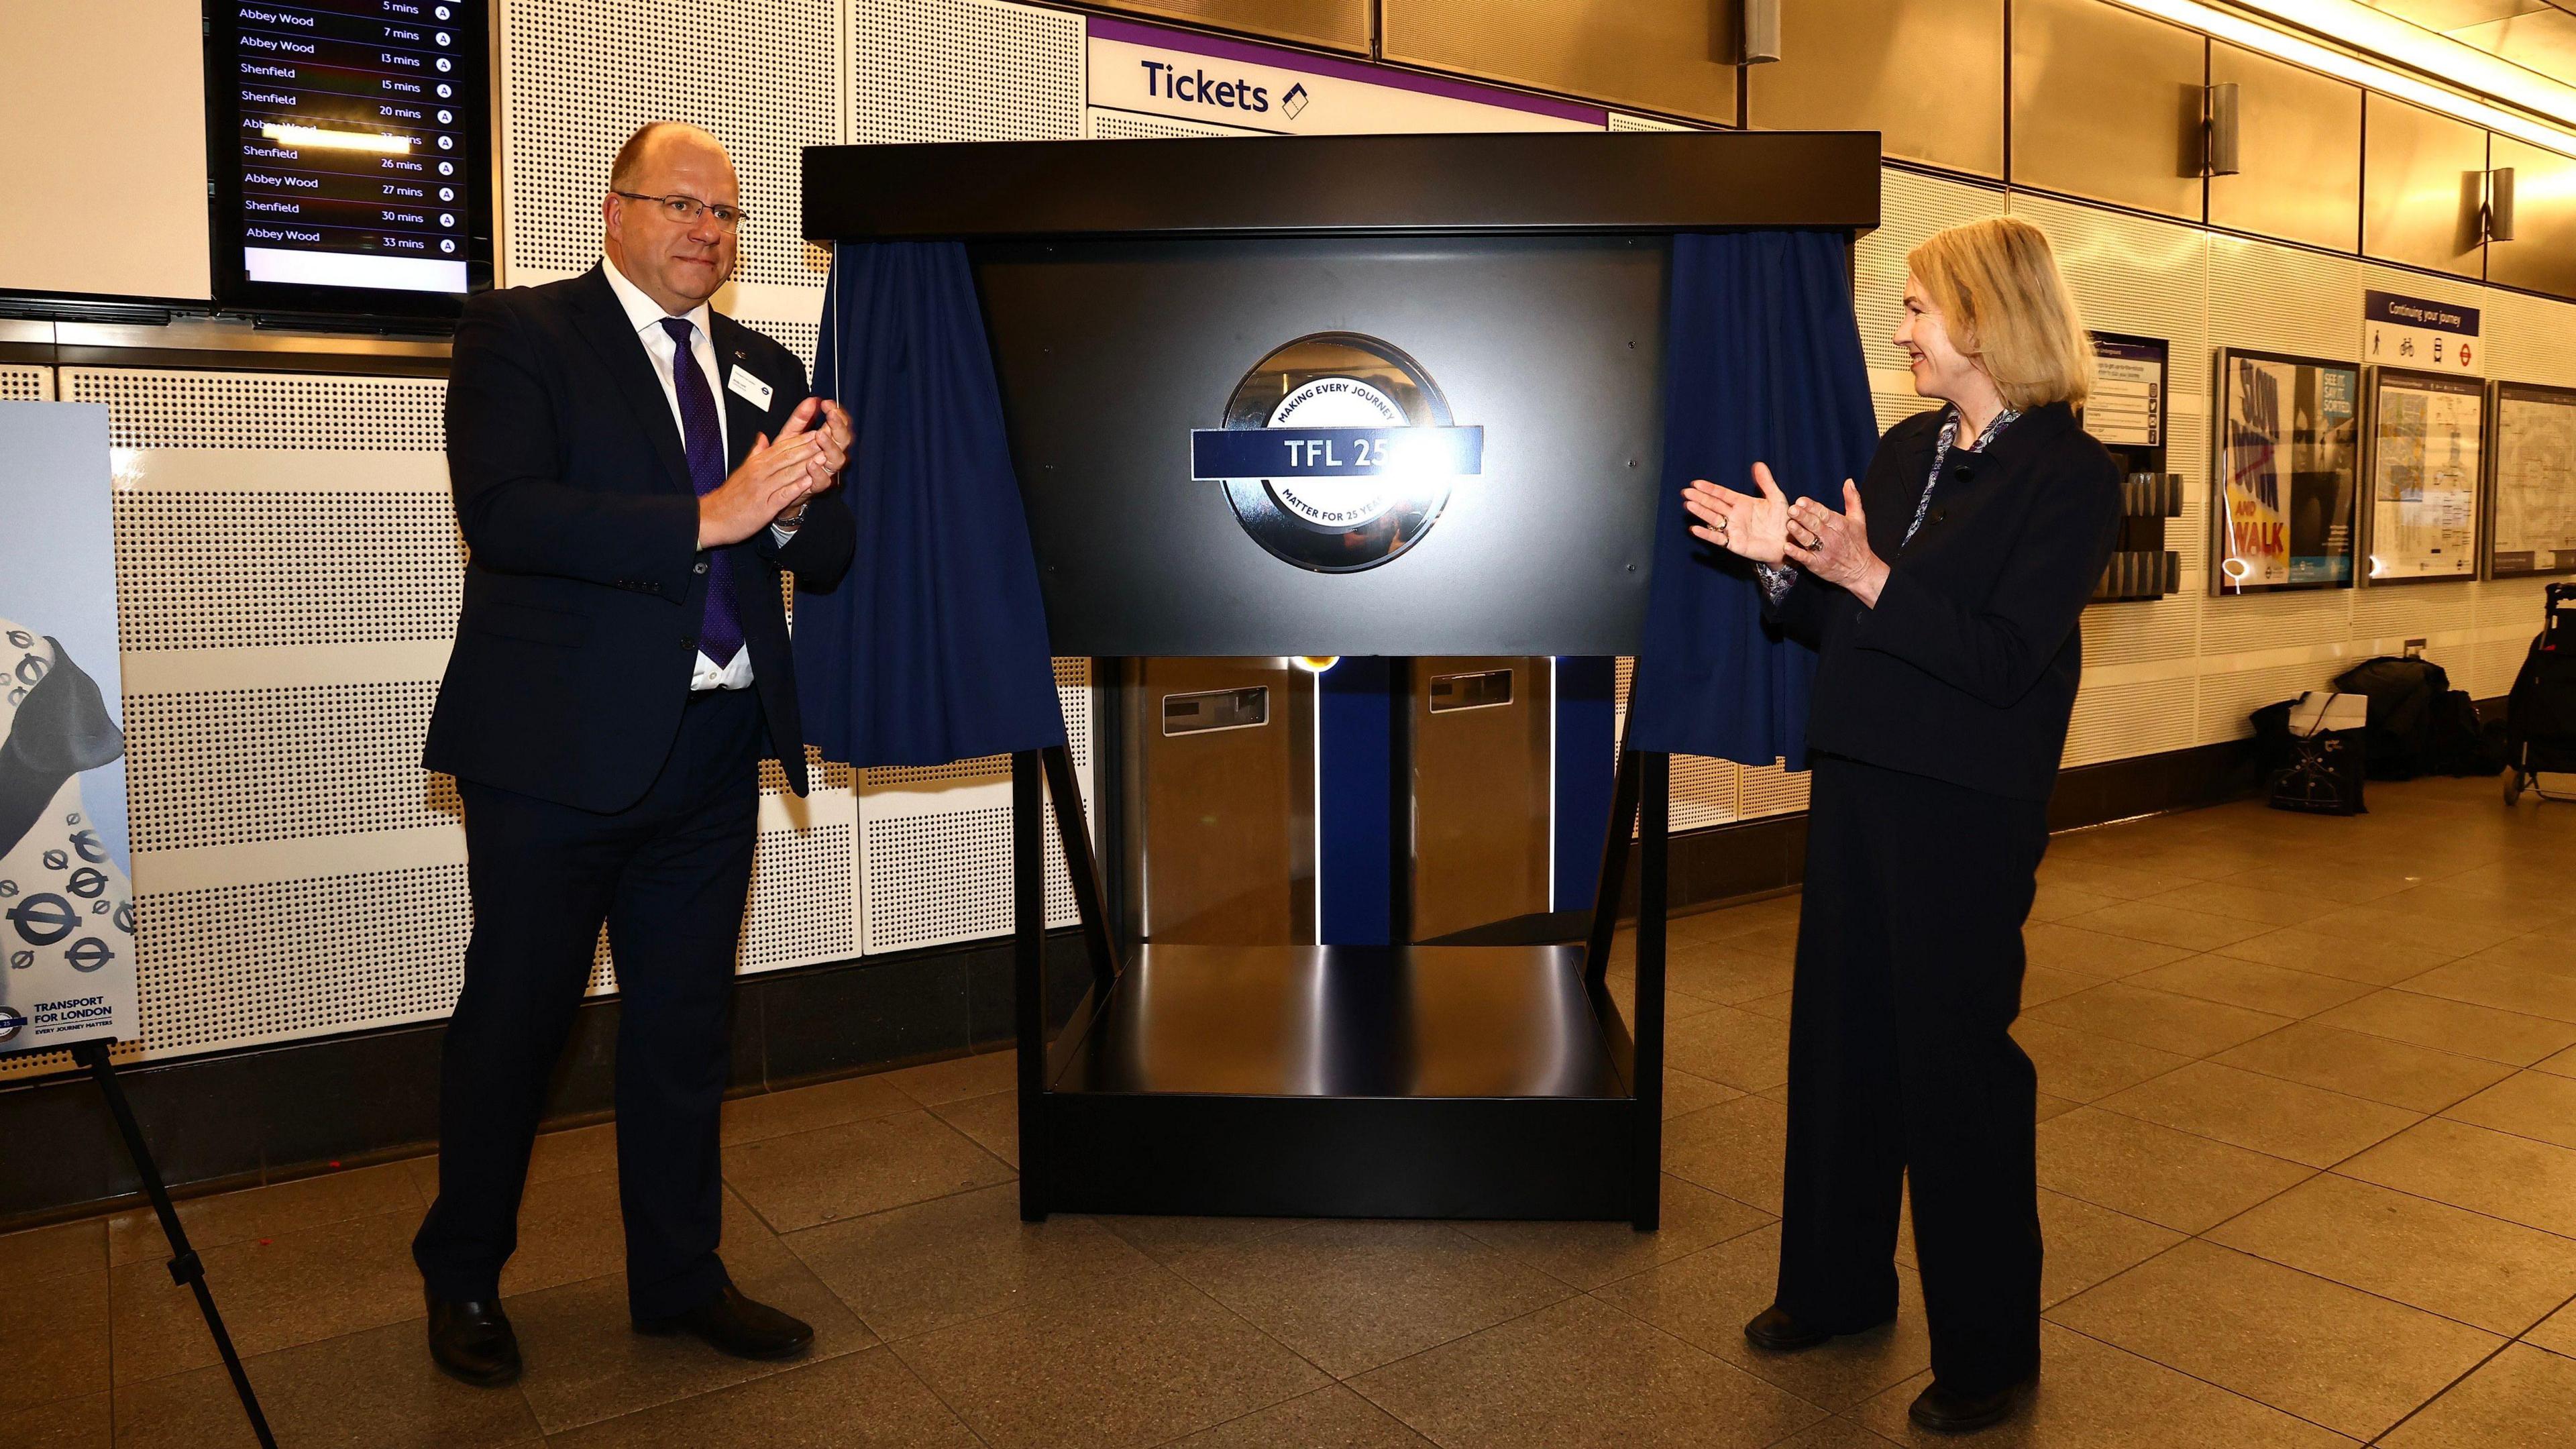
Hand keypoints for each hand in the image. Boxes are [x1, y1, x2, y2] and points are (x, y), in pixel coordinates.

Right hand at [696, 398, 843, 545]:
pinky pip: (781, 495)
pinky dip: (795, 488)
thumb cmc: (731, 496)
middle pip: (788, 455)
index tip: (819, 426)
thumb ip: (757, 452)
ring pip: (787, 472)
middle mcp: (760, 471)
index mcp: (757, 462)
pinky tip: (809, 482)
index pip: (783, 445)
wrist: (711, 517)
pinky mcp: (763, 507)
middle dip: (810, 445)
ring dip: (807, 463)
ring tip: (825, 455)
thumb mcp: (744, 470)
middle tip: (829, 435)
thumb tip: (764, 436)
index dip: (802, 435)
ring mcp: (762, 488)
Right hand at [1682, 462, 1793, 562]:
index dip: (1710, 489)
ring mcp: (1733, 529)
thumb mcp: (1776, 498)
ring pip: (1713, 519)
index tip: (1696, 483)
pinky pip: (1718, 538)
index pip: (1722, 494)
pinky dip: (1706, 534)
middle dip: (1699, 498)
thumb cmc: (1782, 520)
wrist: (1787, 542)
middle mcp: (1734, 515)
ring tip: (1688, 505)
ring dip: (1700, 512)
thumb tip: (1758, 464)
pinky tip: (1695, 528)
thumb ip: (1766, 482)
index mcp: (1742, 503)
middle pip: (1714, 505)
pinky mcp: (1734, 544)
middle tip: (1686, 492)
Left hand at [1785, 481, 1890, 606]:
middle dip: (1803, 517)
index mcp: (1840, 524)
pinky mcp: (1818, 565)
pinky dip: (1797, 553)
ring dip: (1798, 532)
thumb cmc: (1857, 542)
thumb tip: (1849, 481)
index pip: (1824, 513)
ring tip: (1789, 525)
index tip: (1801, 500)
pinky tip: (1787, 547)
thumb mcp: (1858, 519)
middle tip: (1791, 509)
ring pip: (1809, 540)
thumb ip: (1852, 499)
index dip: (1812, 507)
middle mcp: (1831, 537)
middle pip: (1815, 525)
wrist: (1860, 570)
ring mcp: (1824, 551)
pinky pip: (1806, 558)